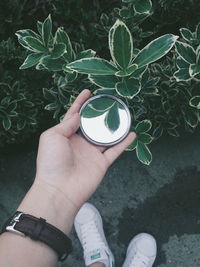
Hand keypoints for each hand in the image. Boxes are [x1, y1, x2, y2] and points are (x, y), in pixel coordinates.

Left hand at [35, 89, 135, 208]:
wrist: (59, 189)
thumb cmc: (51, 162)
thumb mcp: (52, 137)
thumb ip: (66, 124)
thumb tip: (78, 115)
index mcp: (66, 135)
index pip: (74, 115)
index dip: (80, 103)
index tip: (87, 92)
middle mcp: (80, 143)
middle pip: (92, 125)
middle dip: (99, 113)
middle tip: (108, 102)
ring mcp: (91, 153)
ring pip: (106, 137)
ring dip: (114, 127)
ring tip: (122, 115)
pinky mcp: (101, 163)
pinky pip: (115, 151)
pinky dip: (124, 143)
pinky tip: (132, 134)